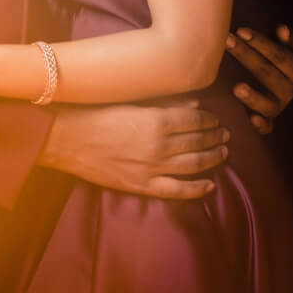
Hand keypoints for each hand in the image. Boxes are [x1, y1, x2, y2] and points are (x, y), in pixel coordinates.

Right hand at [37, 99, 230, 199]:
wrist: (66, 139)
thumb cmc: (96, 114)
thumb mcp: (132, 102)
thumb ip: (166, 104)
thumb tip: (196, 105)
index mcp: (157, 120)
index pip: (196, 121)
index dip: (210, 121)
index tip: (216, 120)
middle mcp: (159, 145)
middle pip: (199, 142)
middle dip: (216, 138)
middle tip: (225, 135)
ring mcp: (152, 168)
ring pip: (194, 164)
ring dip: (213, 158)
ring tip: (223, 152)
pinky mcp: (142, 185)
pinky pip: (177, 190)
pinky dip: (197, 188)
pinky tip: (210, 184)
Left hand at [224, 24, 292, 133]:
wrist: (278, 88)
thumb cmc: (276, 63)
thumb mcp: (285, 50)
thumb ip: (286, 40)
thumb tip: (283, 29)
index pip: (278, 54)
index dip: (260, 42)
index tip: (240, 31)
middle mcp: (290, 89)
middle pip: (267, 73)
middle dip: (246, 56)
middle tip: (227, 42)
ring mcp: (279, 106)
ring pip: (267, 103)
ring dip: (252, 96)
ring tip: (237, 88)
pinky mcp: (269, 120)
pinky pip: (267, 127)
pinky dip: (261, 125)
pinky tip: (252, 119)